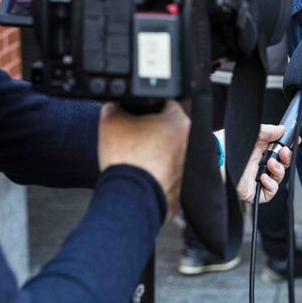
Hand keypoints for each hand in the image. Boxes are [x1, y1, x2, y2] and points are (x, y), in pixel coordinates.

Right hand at [97, 100, 189, 219]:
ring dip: (156, 153)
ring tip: (136, 158)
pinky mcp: (184, 188)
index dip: (147, 107)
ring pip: (170, 152)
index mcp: (179, 122)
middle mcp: (191, 143)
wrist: (130, 198)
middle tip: (134, 138)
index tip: (136, 115)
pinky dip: (157, 173)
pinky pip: (169, 174)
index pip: (165, 104)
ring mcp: (189, 168)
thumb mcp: (110, 122)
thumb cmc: (126, 160)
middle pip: (168, 130)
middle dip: (152, 132)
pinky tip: (142, 174)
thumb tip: (114, 107)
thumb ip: (114, 107)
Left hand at [216, 125, 292, 203]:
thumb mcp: (248, 133)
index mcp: (257, 150)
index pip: (278, 150)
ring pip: (277, 178)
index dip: (288, 148)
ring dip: (279, 170)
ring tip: (271, 164)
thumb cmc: (224, 144)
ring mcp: (255, 178)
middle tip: (284, 152)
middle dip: (286, 158)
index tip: (296, 142)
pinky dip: (271, 185)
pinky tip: (264, 177)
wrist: (213, 158)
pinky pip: (268, 193)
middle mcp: (257, 164)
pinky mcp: (252, 191)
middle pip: (281, 164)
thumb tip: (281, 129)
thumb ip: (266, 131)